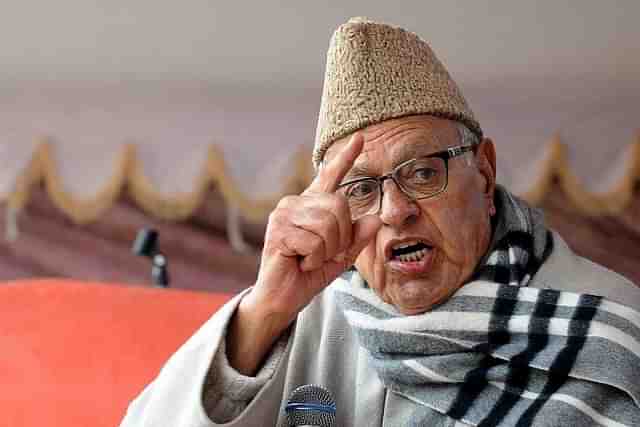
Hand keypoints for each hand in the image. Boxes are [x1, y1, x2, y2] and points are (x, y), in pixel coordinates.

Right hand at [228, 133, 380, 375]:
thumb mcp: (340, 257)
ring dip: (327, 251)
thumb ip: (357, 238)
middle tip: (322, 254)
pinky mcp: (278, 230)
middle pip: (340, 206)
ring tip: (308, 259)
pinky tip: (299, 262)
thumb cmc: (307, 275)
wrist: (281, 299)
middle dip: (341, 237)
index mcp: (312, 205)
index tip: (361, 137)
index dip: (346, 157)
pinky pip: (315, 242)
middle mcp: (296, 203)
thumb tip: (376, 218)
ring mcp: (284, 214)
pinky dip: (314, 260)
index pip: (331, 176)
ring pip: (329, 225)